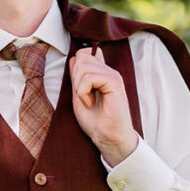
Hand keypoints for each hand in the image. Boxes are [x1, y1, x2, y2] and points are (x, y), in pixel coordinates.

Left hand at [66, 46, 137, 163]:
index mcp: (101, 73)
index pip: (85, 53)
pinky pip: (89, 77)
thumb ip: (77, 77)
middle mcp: (108, 71)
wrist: (108, 138)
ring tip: (87, 101)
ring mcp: (112, 75)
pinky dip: (83, 92)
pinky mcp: (115, 82)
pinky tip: (90, 103)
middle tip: (83, 96)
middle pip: (81, 57)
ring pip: (83, 66)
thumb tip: (74, 58)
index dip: (76, 66)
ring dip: (79, 87)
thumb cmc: (95, 121)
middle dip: (75, 77)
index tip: (79, 88)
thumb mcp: (79, 95)